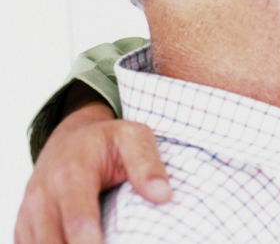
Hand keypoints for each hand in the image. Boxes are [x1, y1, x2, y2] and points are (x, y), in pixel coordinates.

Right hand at [15, 100, 170, 243]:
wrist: (71, 139)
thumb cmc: (107, 141)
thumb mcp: (134, 138)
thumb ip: (147, 164)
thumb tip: (163, 195)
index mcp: (71, 172)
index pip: (78, 216)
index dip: (88, 241)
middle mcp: (43, 195)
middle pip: (52, 241)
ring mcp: (29, 213)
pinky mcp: (24, 226)